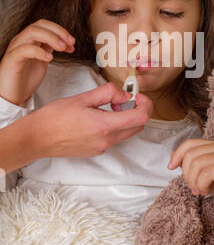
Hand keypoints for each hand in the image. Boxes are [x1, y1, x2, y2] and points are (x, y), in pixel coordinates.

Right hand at [0, 19, 74, 105]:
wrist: (11, 96)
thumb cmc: (25, 79)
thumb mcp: (42, 60)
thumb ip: (49, 49)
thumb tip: (63, 42)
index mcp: (29, 40)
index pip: (44, 25)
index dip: (60, 31)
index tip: (72, 42)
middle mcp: (21, 41)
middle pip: (39, 25)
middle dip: (58, 32)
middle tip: (71, 43)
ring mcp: (15, 48)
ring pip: (32, 33)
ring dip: (51, 38)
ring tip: (62, 48)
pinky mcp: (12, 60)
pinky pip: (24, 49)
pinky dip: (39, 51)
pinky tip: (49, 58)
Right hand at [26, 84, 152, 159]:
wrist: (36, 138)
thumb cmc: (55, 117)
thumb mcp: (82, 98)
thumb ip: (107, 93)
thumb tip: (124, 93)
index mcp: (105, 126)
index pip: (141, 117)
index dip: (145, 104)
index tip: (137, 95)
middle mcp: (106, 141)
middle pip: (138, 126)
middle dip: (136, 110)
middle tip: (120, 99)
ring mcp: (101, 148)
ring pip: (126, 132)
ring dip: (124, 118)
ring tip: (106, 107)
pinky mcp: (96, 151)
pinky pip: (113, 138)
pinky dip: (113, 126)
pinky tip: (96, 117)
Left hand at [168, 138, 213, 212]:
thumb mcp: (204, 175)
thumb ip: (191, 165)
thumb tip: (172, 157)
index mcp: (213, 146)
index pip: (189, 143)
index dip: (177, 154)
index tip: (170, 167)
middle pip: (190, 155)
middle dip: (186, 174)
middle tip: (192, 187)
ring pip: (196, 164)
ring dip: (193, 181)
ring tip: (199, 190)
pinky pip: (205, 173)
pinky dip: (201, 185)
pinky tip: (206, 191)